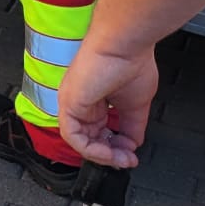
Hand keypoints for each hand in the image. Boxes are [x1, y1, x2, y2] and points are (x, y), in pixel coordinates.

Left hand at [57, 42, 159, 167]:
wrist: (124, 45)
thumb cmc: (130, 62)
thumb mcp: (136, 104)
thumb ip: (132, 126)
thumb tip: (133, 145)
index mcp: (93, 99)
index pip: (97, 132)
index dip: (114, 147)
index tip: (131, 154)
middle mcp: (79, 101)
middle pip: (88, 139)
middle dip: (110, 155)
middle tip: (127, 160)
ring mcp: (72, 102)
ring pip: (79, 141)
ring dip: (102, 155)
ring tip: (121, 158)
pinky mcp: (68, 103)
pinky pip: (73, 136)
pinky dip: (91, 149)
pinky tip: (109, 152)